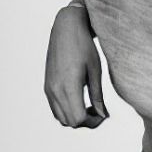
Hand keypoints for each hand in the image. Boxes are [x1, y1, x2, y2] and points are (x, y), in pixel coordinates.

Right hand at [44, 5, 107, 128]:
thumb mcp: (95, 71)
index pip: (79, 118)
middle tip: (99, 111)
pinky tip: (80, 100)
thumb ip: (98, 96)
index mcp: (68, 85)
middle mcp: (55, 90)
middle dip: (86, 122)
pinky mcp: (47, 86)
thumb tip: (103, 115)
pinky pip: (55, 108)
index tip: (104, 114)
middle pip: (70, 122)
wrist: (66, 28)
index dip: (93, 122)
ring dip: (76, 118)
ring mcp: (49, 88)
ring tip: (90, 106)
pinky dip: (67, 111)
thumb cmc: (84, 46)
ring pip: (61, 118)